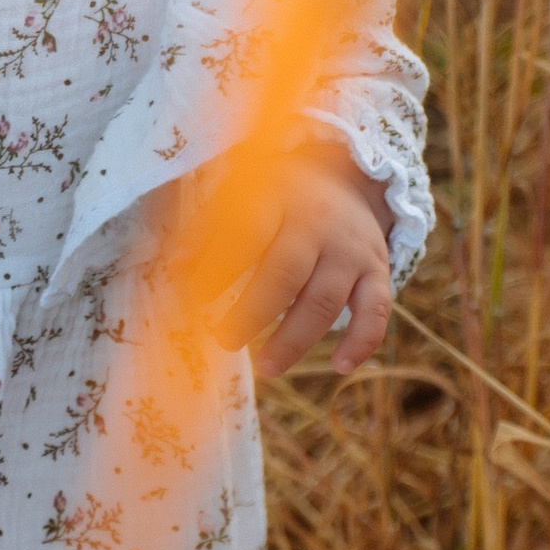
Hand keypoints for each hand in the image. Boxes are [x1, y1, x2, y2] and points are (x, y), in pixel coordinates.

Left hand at [201, 136, 394, 379]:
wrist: (348, 180)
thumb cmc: (280, 196)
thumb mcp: (247, 195)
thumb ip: (211, 228)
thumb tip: (172, 267)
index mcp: (279, 200)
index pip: (249, 235)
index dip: (222, 268)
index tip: (195, 299)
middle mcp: (319, 226)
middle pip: (287, 274)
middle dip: (255, 313)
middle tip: (223, 340)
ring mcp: (352, 251)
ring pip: (327, 300)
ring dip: (296, 339)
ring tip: (266, 369)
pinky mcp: (377, 272)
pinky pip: (376, 311)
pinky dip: (362, 340)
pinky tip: (341, 366)